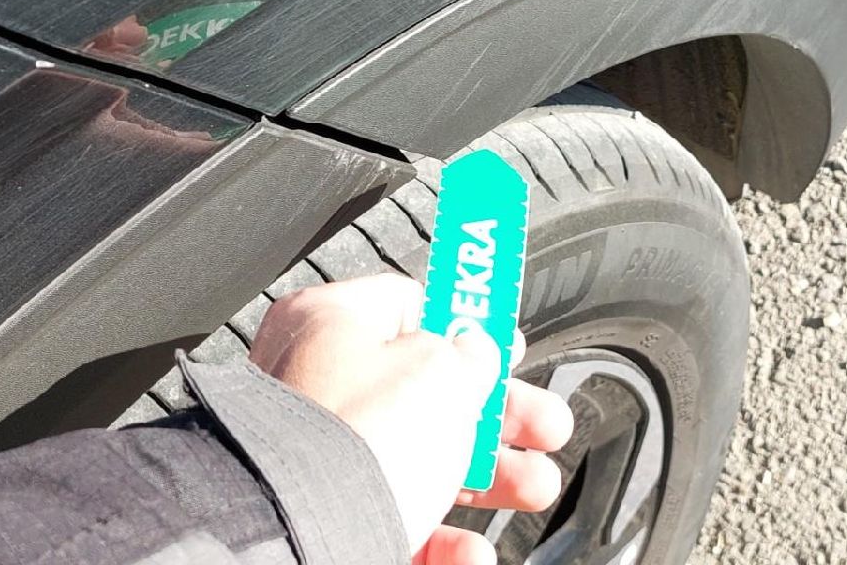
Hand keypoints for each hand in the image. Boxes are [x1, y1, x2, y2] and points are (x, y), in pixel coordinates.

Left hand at [249, 275, 574, 564]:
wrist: (301, 535)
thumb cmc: (359, 437)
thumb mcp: (442, 370)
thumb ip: (470, 353)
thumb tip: (478, 350)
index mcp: (333, 324)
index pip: (413, 307)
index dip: (471, 326)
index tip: (511, 348)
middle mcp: (318, 386)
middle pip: (428, 393)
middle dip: (500, 415)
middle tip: (544, 426)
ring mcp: (322, 460)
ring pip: (423, 464)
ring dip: (491, 479)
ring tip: (536, 487)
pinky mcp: (330, 520)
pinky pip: (400, 524)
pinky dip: (445, 542)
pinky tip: (472, 550)